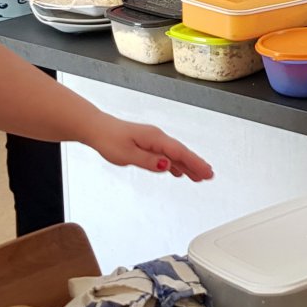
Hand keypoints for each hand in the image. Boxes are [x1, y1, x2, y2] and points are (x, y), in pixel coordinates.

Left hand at [85, 118, 214, 180]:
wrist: (96, 129)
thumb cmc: (109, 140)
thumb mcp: (127, 155)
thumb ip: (148, 161)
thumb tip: (167, 166)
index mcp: (154, 138)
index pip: (179, 153)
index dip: (195, 163)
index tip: (207, 173)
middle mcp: (157, 137)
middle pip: (181, 153)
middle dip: (196, 164)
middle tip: (209, 176)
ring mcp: (153, 140)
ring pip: (174, 154)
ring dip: (187, 165)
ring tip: (198, 177)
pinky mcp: (147, 143)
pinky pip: (166, 154)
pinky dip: (174, 163)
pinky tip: (177, 171)